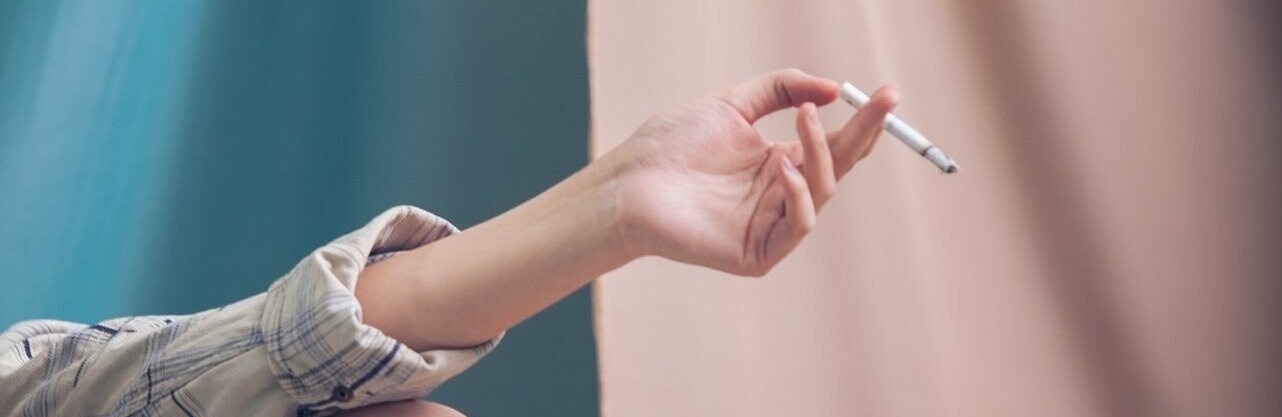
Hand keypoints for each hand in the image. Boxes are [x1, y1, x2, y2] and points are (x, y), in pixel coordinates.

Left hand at [357, 69, 899, 349]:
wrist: (630, 181)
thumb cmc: (671, 144)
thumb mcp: (732, 103)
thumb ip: (782, 88)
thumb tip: (834, 88)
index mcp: (778, 162)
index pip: (833, 143)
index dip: (863, 121)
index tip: (887, 93)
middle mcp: (780, 194)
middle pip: (839, 167)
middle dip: (863, 134)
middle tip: (881, 103)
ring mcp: (771, 225)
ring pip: (822, 191)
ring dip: (821, 154)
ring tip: (803, 123)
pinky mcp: (758, 253)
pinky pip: (798, 226)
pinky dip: (801, 196)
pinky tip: (786, 169)